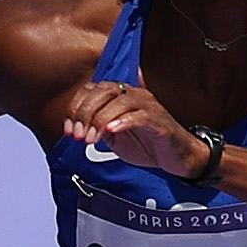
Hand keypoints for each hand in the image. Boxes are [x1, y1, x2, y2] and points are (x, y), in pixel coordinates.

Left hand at [60, 81, 202, 177]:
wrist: (177, 157)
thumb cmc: (149, 144)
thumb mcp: (115, 138)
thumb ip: (97, 129)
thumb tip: (77, 129)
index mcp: (121, 96)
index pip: (93, 89)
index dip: (76, 107)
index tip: (68, 128)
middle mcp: (134, 95)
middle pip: (103, 91)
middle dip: (85, 113)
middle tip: (78, 135)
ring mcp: (148, 106)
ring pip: (118, 101)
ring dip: (100, 120)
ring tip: (91, 139)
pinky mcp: (159, 120)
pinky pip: (139, 116)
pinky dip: (122, 122)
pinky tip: (111, 133)